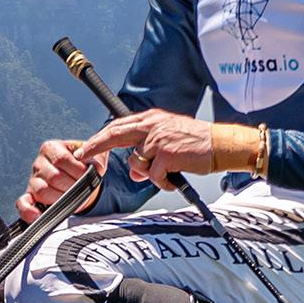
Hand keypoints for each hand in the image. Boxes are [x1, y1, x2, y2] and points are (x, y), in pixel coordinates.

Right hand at [15, 137, 89, 222]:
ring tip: (71, 198)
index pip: (62, 159)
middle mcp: (39, 162)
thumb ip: (97, 158)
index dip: (77, 171)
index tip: (87, 175)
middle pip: (53, 177)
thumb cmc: (84, 166)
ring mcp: (33, 180)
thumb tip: (96, 168)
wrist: (78, 177)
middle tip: (81, 189)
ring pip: (42, 191)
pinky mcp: (30, 196)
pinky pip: (23, 203)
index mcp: (52, 148)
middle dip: (72, 187)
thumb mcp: (93, 156)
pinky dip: (28, 210)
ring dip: (60, 199)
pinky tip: (37, 216)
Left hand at [70, 109, 223, 192]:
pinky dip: (163, 183)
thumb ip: (148, 154)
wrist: (220, 145)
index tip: (85, 148)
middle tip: (82, 156)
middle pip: (115, 135)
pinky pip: (153, 176)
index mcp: (151, 119)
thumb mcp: (168, 144)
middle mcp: (152, 126)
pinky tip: (174, 178)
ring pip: (136, 163)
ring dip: (148, 175)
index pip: (118, 126)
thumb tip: (135, 172)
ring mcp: (158, 139)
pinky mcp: (166, 154)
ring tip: (166, 173)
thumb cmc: (196, 144)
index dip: (99, 138)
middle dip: (95, 146)